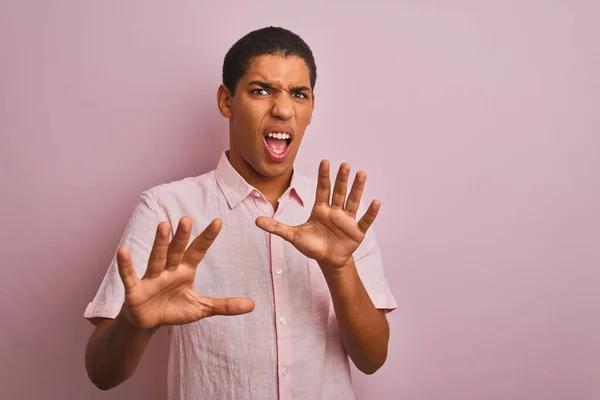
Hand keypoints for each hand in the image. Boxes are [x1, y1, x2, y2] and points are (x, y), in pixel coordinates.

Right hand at [117, 217, 254, 329]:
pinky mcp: (135, 289)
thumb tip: (252, 305)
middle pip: (177, 251)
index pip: (198, 251)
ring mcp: (151, 277)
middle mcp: (169, 270)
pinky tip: (123, 250)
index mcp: (185, 271)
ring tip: (163, 225)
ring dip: (159, 243)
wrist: (148, 322)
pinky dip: (126, 265)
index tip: (218, 221)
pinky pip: (130, 275)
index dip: (207, 238)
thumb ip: (225, 305)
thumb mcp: (202, 308)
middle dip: (182, 237)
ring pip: (157, 258)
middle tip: (187, 219)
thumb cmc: (174, 308)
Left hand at [256, 160, 379, 269]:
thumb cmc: (312, 245)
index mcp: (321, 209)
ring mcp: (347, 220)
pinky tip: (376, 201)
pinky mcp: (357, 231)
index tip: (325, 161)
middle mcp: (335, 211)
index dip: (323, 176)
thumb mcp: (293, 236)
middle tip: (344, 164)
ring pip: (353, 201)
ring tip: (361, 173)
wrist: (328, 261)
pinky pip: (365, 220)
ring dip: (357, 188)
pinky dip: (371, 212)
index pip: (322, 189)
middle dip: (341, 178)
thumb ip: (276, 227)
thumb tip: (256, 221)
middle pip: (338, 192)